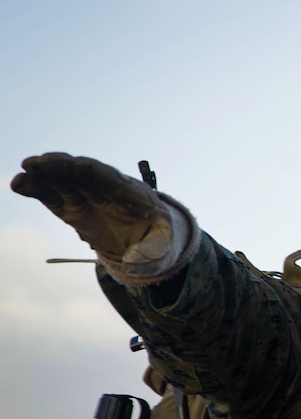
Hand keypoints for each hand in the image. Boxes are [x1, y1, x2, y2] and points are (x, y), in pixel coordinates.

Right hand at [12, 153, 172, 264]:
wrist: (145, 238)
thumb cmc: (157, 236)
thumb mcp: (164, 243)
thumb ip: (154, 248)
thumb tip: (137, 258)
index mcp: (133, 194)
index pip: (113, 180)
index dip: (97, 172)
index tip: (80, 164)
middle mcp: (106, 191)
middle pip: (83, 175)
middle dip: (65, 167)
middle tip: (42, 161)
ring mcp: (87, 198)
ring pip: (64, 182)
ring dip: (45, 174)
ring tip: (25, 168)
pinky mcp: (72, 208)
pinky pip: (53, 196)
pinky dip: (37, 189)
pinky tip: (19, 184)